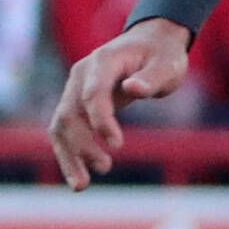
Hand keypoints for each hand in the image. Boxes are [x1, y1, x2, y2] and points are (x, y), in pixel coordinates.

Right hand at [49, 18, 192, 188]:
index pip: (93, 93)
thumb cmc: (162, 55)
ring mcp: (75, 89)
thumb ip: (152, 78)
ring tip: (81, 186)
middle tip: (105, 167)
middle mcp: (81, 75)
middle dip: (82, 144)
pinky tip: (79, 177)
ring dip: (68, 155)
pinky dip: (69, 153)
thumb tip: (133, 89)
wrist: (150, 43)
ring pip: (61, 125)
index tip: (118, 145)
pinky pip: (65, 130)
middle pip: (70, 113)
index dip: (101, 119)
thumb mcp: (168, 64)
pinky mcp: (77, 103)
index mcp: (103, 61)